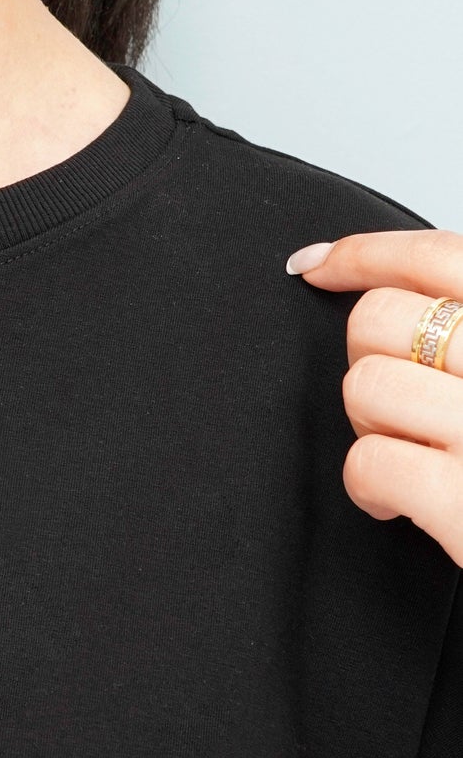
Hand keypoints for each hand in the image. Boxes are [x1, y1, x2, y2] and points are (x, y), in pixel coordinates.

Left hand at [287, 230, 462, 563]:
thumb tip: (392, 289)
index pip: (442, 257)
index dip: (365, 254)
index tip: (316, 267)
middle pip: (382, 318)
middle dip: (366, 359)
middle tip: (398, 407)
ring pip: (365, 385)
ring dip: (369, 426)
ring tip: (408, 456)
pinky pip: (368, 462)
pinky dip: (366, 487)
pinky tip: (394, 503)